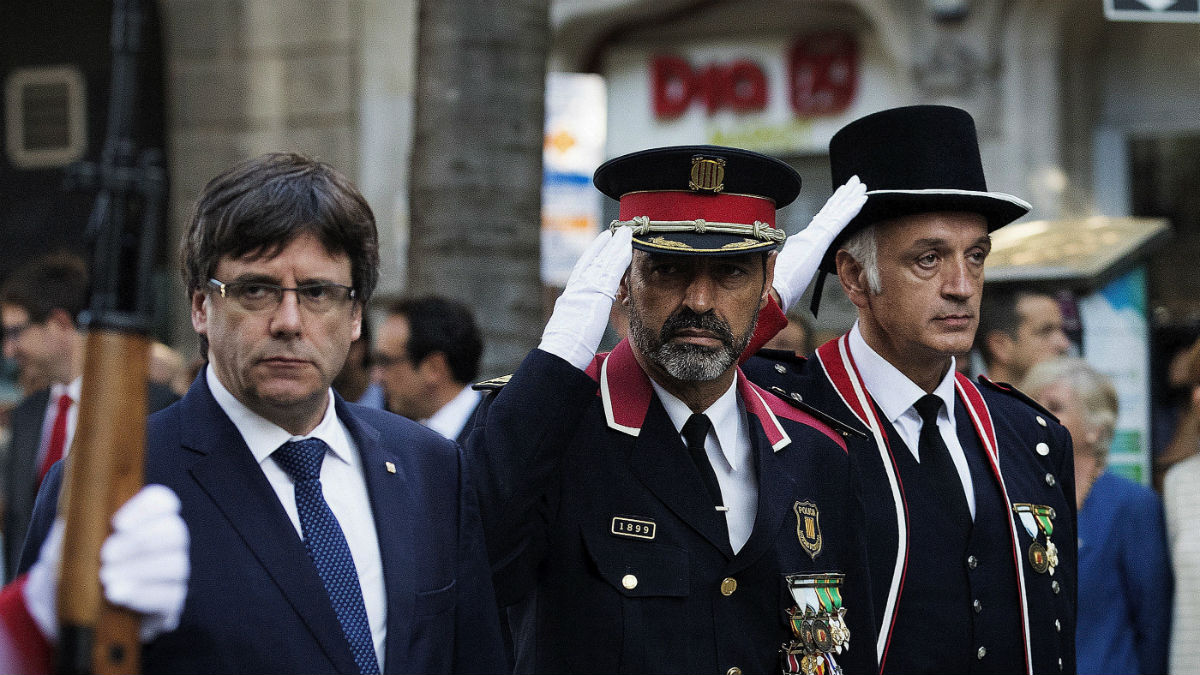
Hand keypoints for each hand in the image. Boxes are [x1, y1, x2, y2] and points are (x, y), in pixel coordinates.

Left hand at [23, 484, 188, 642]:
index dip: (146, 509)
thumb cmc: (70, 577)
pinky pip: (172, 595)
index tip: (116, 524)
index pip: (162, 502)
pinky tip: (120, 597)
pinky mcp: (171, 604)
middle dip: (140, 542)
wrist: (70, 620)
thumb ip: (74, 532)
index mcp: (144, 522)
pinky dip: (145, 594)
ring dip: (140, 569)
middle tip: (106, 556)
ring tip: (107, 579)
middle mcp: (166, 544)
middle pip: (174, 531)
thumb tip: (81, 518)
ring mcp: (172, 575)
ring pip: (176, 563)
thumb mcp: (64, 550)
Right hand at [538, 227, 632, 369]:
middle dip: (606, 245)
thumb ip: (573, 322)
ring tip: (626, 232)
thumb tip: (573, 327)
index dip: (592, 254)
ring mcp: (586, 289)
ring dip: (616, 246)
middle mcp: (576, 288)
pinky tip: (628, 247)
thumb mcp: (566, 332)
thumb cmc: (562, 351)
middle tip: (616, 231)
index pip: (582, 270)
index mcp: (569, 297)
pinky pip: (611, 271)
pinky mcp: (597, 293)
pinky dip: (619, 257)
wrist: (560, 352)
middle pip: (593, 260)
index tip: (600, 242)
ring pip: (604, 261)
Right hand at [773, 176, 866, 310]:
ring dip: (850, 196)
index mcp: (801, 242)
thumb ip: (788, 264)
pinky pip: (840, 221)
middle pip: (829, 211)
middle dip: (843, 195)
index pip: (820, 220)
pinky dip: (852, 209)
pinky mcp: (820, 240)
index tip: (841, 195)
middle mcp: (807, 234)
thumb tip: (779, 261)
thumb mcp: (786, 273)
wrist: (772, 290)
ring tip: (861, 184)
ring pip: (836, 211)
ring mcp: (813, 235)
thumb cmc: (777, 288)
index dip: (832, 207)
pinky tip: (863, 199)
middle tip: (855, 182)